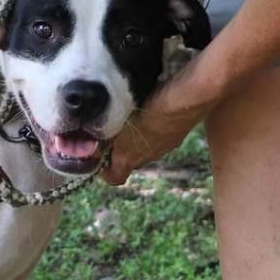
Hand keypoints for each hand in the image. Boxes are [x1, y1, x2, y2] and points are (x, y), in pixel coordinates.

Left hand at [102, 65, 213, 184]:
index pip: (115, 178)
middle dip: (121, 151)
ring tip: (133, 119)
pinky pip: (162, 136)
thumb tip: (95, 146)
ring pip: (147, 148)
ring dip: (139, 139)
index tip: (100, 160)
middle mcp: (149, 158)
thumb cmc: (148, 112)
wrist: (184, 100)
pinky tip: (152, 112)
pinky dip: (155, 128)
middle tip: (113, 134)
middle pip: (132, 161)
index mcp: (130, 159)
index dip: (106, 173)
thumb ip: (105, 138)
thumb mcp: (117, 125)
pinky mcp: (179, 134)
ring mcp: (166, 147)